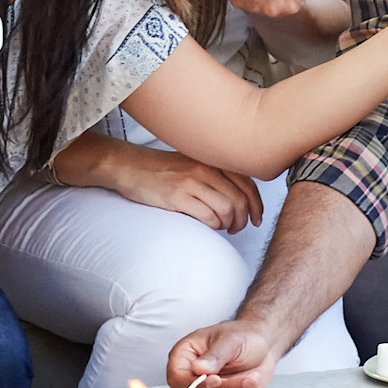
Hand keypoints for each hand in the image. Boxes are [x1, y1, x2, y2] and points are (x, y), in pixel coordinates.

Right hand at [94, 141, 263, 234]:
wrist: (130, 167)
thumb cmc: (161, 168)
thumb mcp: (193, 163)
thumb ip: (216, 174)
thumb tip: (240, 197)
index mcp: (212, 160)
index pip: (248, 183)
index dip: (257, 205)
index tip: (257, 218)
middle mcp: (205, 168)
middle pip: (240, 199)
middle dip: (244, 219)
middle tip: (237, 228)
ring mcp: (191, 182)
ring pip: (227, 209)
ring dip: (228, 224)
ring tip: (222, 228)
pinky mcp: (177, 197)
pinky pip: (208, 217)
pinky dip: (213, 226)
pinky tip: (208, 226)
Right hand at [166, 319, 279, 387]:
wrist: (262, 346)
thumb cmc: (243, 336)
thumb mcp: (231, 340)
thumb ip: (215, 356)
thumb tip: (198, 369)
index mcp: (185, 355)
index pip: (176, 377)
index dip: (193, 383)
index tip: (216, 379)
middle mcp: (190, 375)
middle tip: (247, 379)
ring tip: (252, 378)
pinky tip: (250, 384)